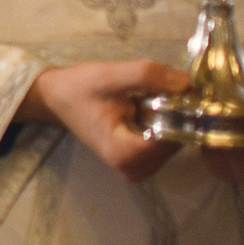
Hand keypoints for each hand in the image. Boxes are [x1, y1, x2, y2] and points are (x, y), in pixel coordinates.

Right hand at [16, 60, 188, 182]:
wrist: (56, 98)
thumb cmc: (79, 88)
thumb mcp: (110, 76)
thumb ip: (147, 76)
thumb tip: (186, 81)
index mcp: (122, 154)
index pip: (171, 139)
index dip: (181, 114)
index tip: (182, 90)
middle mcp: (133, 169)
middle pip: (176, 143)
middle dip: (179, 115)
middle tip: (166, 89)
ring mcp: (137, 168)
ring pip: (175, 144)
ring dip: (174, 119)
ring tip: (154, 97)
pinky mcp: (139, 162)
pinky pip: (167, 144)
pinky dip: (167, 125)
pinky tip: (152, 108)